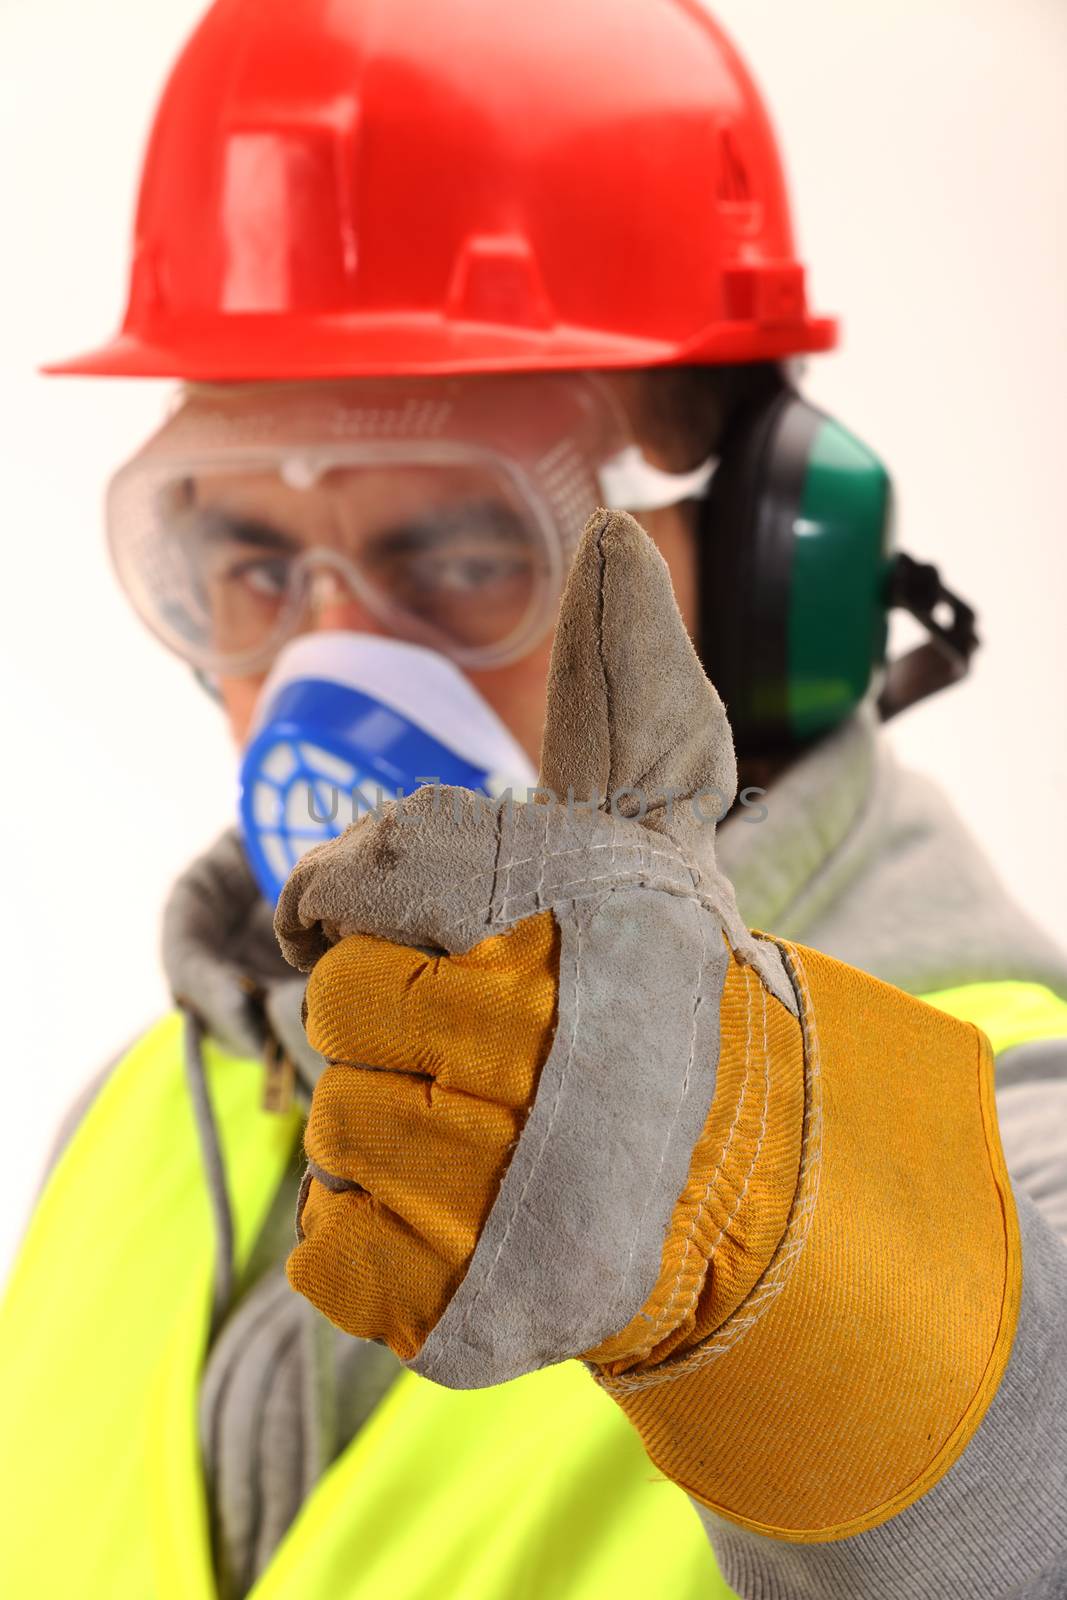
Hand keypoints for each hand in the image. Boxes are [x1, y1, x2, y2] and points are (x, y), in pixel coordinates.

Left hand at [276, 508, 796, 1387]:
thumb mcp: (658, 824)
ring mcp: (480, 1176)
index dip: (364, 909)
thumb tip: (621, 539)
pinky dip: (383, 1238)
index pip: (341, 889)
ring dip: (402, 1128)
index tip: (442, 933)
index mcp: (537, 902)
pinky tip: (476, 1212)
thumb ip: (630, 688)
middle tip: (503, 1042)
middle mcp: (511, 1030)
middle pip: (336, 1013)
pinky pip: (334, 1250)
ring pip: (332, 1128)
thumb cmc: (670, 984)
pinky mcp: (450, 1294)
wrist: (746, 1175)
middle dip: (402, 1021)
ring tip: (506, 1130)